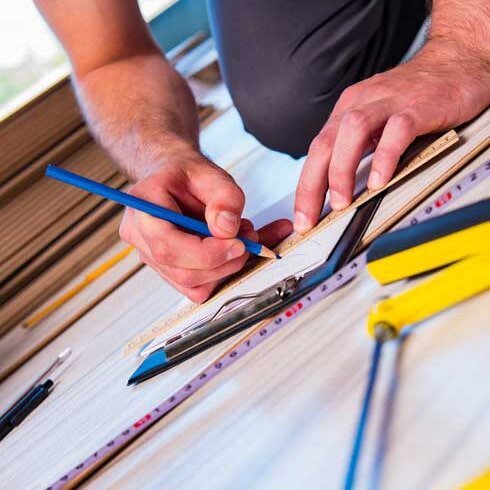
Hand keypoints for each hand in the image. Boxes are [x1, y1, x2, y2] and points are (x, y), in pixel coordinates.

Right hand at [119, 145, 291, 301]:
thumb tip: (226, 229)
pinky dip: (220, 273)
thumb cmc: (187, 174)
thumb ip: (224, 198)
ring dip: (225, 268)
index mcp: (144, 206)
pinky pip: (196, 287)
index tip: (239, 244)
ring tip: (241, 239)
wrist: (174, 178)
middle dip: (223, 262)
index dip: (207, 253)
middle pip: (181, 270)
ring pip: (191, 283)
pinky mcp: (167, 270)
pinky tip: (230, 252)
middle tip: (249, 240)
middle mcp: (140, 236)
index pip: (168, 246)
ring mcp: (150, 256)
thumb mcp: (211, 174)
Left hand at [294, 39, 489, 232]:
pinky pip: (396, 131)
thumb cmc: (413, 97)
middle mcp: (361, 104)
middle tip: (309, 217)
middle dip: (311, 186)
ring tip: (342, 202)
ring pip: (352, 133)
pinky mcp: (418, 106)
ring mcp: (389, 103)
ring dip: (341, 171)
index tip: (302, 216)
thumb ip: (355, 149)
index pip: (316, 152)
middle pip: (324, 145)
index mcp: (346, 111)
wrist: (455, 61)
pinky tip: (380, 181)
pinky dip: (384, 157)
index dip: (304, 187)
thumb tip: (337, 188)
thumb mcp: (374, 122)